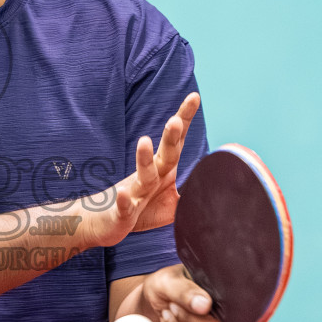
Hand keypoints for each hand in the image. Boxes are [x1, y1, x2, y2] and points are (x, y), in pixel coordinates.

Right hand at [89, 92, 199, 244]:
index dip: (184, 120)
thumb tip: (218, 190)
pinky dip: (123, 201)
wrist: (104, 224)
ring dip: (143, 158)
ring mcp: (134, 193)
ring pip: (142, 176)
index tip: (194, 96)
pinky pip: (124, 206)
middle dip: (171, 136)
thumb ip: (191, 195)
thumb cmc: (140, 210)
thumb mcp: (171, 205)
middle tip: (175, 120)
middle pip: (164, 154)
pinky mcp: (122, 213)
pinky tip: (122, 194)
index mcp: (162, 170)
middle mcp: (150, 176)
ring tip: (143, 140)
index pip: (176, 142)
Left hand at [143, 264, 223, 321]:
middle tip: (170, 307)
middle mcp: (219, 317)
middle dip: (181, 321)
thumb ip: (185, 291)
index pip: (217, 317)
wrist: (153, 296)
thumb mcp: (168, 282)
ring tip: (167, 315)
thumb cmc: (164, 285)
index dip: (191, 315)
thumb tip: (206, 306)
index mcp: (218, 298)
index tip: (173, 304)